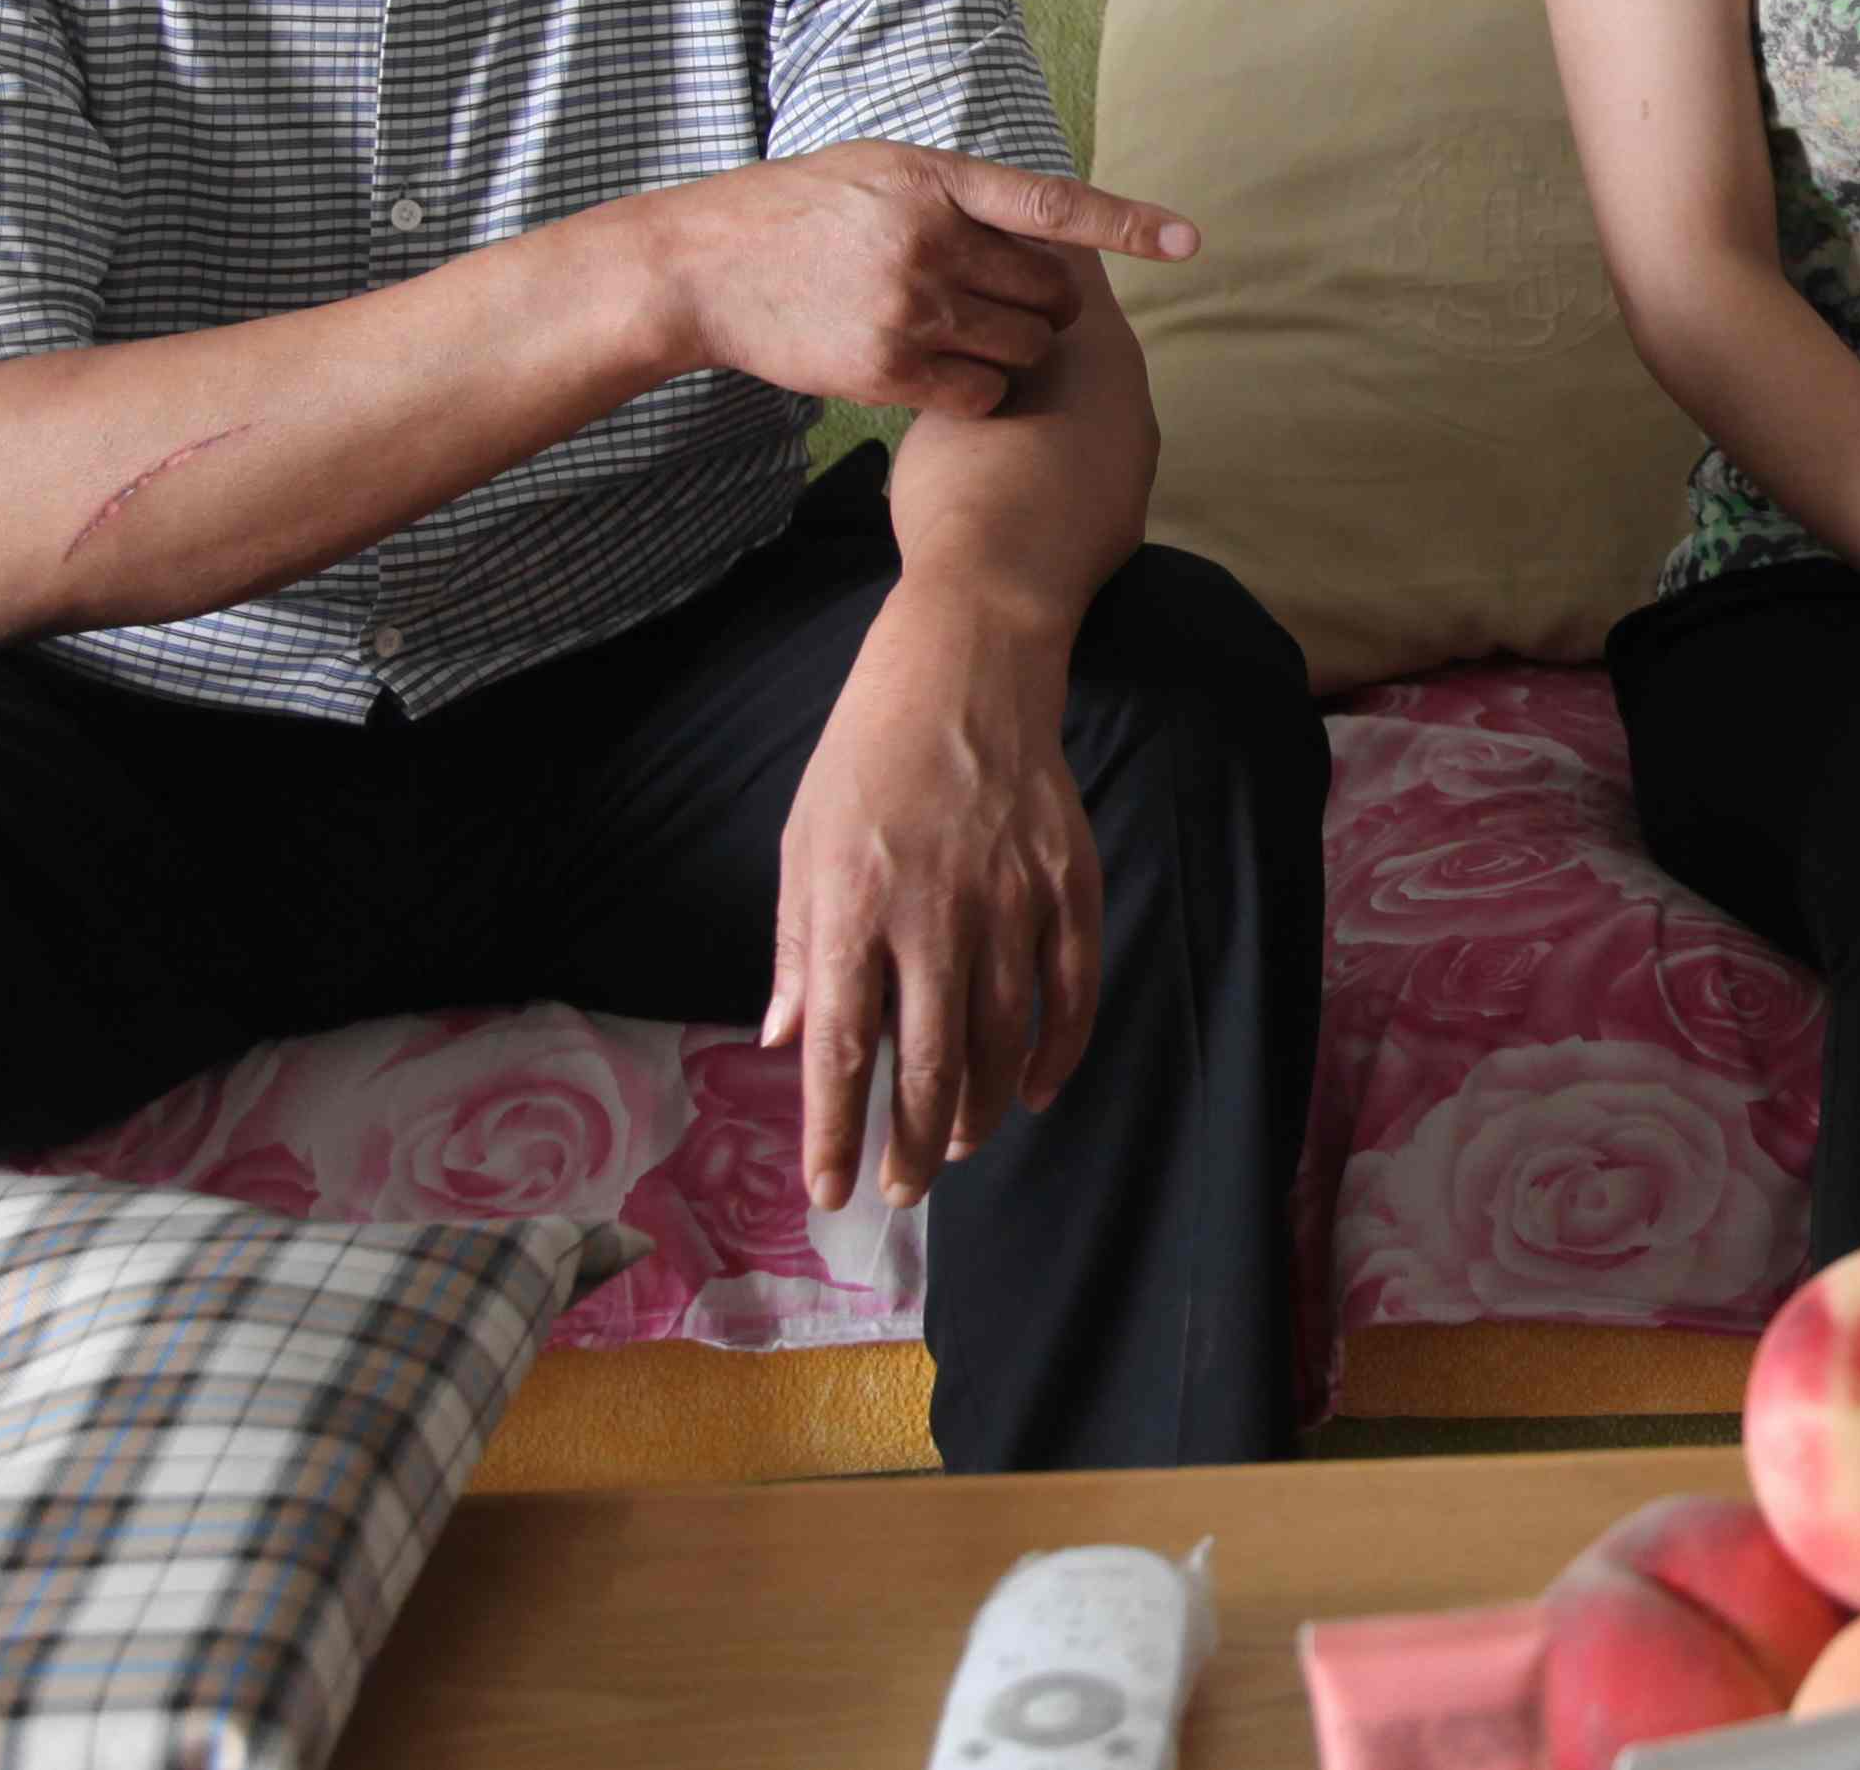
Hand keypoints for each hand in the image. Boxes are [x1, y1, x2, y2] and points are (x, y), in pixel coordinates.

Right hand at [645, 143, 1195, 419]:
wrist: (703, 268)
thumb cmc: (796, 212)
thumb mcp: (877, 169)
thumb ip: (957, 191)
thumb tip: (1040, 219)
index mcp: (935, 180)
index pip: (1053, 204)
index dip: (1127, 222)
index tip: (1188, 238)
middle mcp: (931, 241)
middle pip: (1051, 294)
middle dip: (1047, 307)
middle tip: (1003, 304)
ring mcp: (911, 307)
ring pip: (1023, 348)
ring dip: (1012, 351)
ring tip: (960, 335)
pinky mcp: (887, 369)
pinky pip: (981, 394)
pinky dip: (978, 392)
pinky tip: (942, 374)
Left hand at [766, 589, 1103, 1211]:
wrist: (969, 665)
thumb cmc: (868, 752)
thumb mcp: (803, 839)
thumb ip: (800, 945)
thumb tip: (788, 1039)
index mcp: (855, 904)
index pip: (844, 1048)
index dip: (835, 1132)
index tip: (831, 1194)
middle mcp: (935, 913)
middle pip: (929, 1063)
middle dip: (912, 1142)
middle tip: (903, 1188)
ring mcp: (1011, 899)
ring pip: (1003, 1039)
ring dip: (980, 1108)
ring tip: (958, 1144)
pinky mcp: (1069, 883)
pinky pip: (1072, 990)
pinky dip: (1058, 1051)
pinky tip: (1038, 1089)